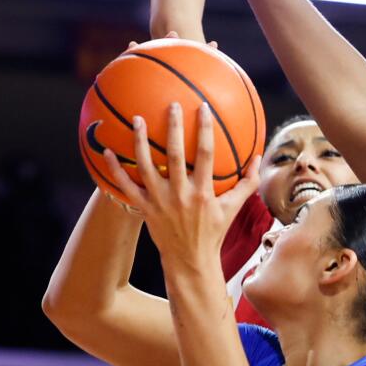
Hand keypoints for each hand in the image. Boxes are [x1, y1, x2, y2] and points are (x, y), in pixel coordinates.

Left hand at [103, 102, 258, 270]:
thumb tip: (258, 156)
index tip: (203, 108)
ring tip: (138, 119)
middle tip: (171, 105)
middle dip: (173, 128)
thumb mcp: (234, 207)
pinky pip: (126, 186)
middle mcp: (181, 195)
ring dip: (140, 142)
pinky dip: (115, 169)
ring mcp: (160, 202)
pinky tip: (107, 151)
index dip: (204, 130)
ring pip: (146, 167)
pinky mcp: (144, 208)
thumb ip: (247, 182)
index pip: (206, 155)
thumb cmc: (214, 231)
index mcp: (204, 193)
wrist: (190, 260)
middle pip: (175, 156)